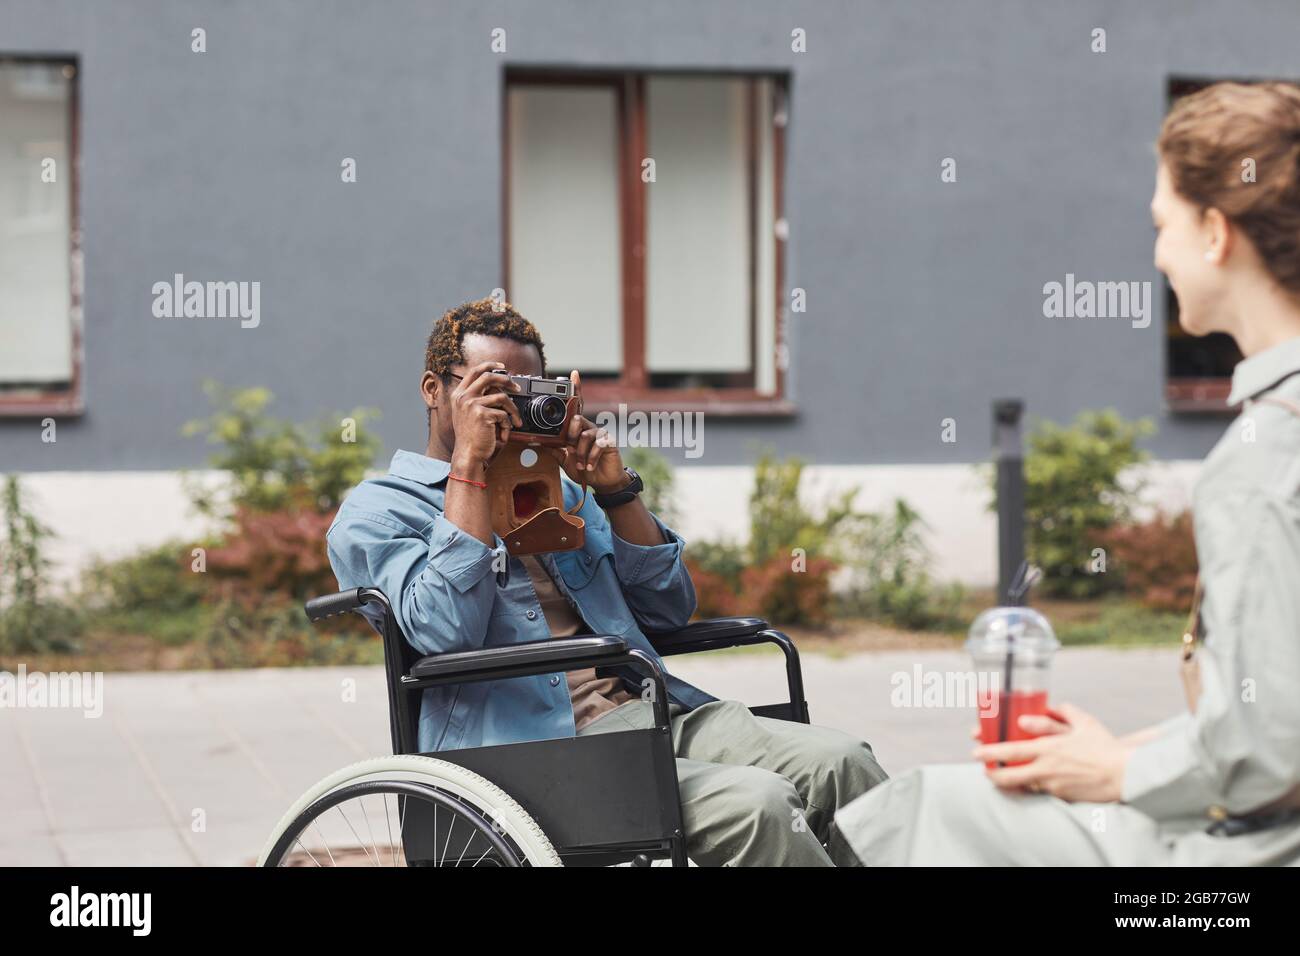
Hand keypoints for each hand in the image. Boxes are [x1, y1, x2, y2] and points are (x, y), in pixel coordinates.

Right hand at [448, 361, 522, 469]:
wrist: (468, 454)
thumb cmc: (471, 437)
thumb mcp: (468, 413)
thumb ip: (478, 398)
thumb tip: (500, 387)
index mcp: (458, 395)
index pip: (474, 371)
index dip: (490, 365)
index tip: (503, 367)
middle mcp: (463, 397)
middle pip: (489, 377)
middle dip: (506, 380)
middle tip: (516, 388)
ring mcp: (471, 404)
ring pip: (502, 397)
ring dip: (513, 410)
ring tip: (515, 421)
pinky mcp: (482, 414)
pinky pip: (504, 414)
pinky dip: (507, 425)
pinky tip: (503, 434)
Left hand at [550, 370, 626, 491]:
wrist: (603, 482)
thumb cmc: (585, 469)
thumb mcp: (565, 460)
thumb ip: (555, 450)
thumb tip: (539, 442)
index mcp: (579, 429)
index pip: (576, 406)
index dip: (576, 390)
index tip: (574, 374)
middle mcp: (590, 427)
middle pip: (577, 419)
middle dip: (570, 435)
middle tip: (570, 449)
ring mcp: (601, 434)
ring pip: (585, 435)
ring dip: (579, 453)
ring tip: (581, 464)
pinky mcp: (609, 442)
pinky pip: (596, 445)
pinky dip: (590, 458)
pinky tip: (589, 466)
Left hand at [971, 703, 1134, 802]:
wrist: (1125, 775)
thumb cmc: (1105, 746)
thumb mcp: (1085, 723)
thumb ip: (1064, 712)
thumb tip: (1050, 707)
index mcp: (1048, 748)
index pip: (1011, 751)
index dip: (990, 752)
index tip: (975, 750)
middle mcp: (1046, 768)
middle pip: (1010, 776)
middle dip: (992, 774)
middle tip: (984, 770)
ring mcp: (1053, 785)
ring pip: (1023, 786)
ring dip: (1011, 782)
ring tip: (1002, 777)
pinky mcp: (1062, 796)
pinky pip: (1041, 792)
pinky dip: (1032, 787)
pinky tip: (1027, 783)